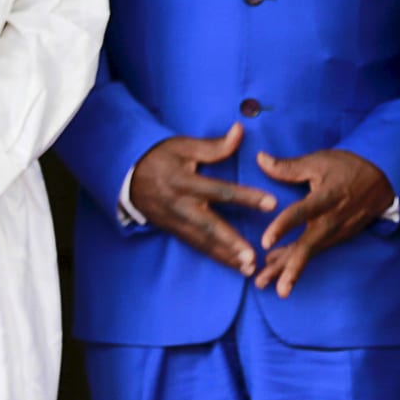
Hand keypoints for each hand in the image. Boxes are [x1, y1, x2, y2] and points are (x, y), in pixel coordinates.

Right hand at [130, 124, 276, 276]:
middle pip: (210, 227)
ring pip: (204, 243)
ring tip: (249, 269)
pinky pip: (198, 247)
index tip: (272, 204)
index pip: (221, 191)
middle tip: (251, 257)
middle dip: (231, 244)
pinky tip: (234, 265)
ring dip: (227, 258)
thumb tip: (240, 130)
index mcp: (186, 183)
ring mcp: (177, 223)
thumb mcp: (183, 147)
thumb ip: (214, 146)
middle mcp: (182, 207)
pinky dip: (216, 257)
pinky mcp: (176, 232)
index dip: (247, 197)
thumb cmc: (159, 158)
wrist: (128, 178)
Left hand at [253, 149, 393, 297]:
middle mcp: (331, 220)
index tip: (265, 243)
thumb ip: (288, 166)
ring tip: (264, 283)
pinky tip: (276, 269)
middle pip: (309, 246)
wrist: (383, 181)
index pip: (302, 213)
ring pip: (309, 253)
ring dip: (287, 269)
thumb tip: (260, 159)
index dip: (283, 227)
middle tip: (269, 284)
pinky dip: (295, 261)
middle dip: (290, 267)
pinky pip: (314, 251)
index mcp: (326, 198)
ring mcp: (336, 232)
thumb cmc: (348, 167)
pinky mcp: (337, 237)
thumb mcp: (319, 161)